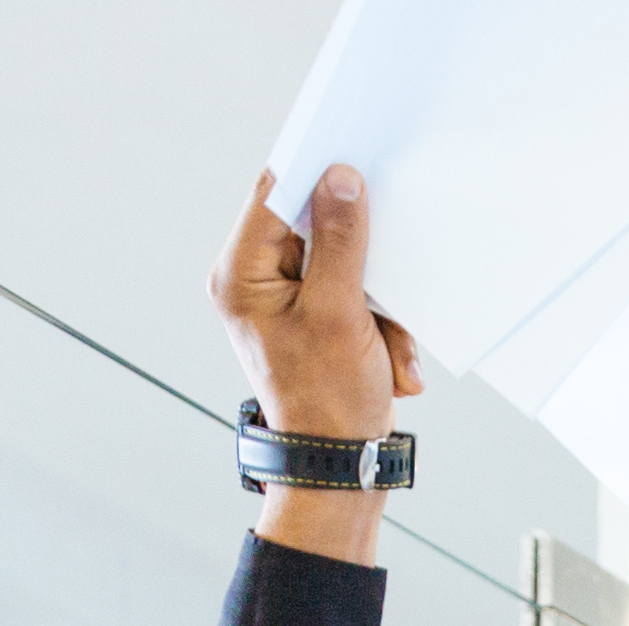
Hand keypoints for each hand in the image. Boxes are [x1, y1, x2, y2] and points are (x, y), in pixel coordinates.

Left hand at [217, 168, 421, 444]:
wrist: (338, 466)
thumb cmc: (327, 403)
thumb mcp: (339, 315)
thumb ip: (339, 242)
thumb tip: (341, 180)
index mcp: (240, 274)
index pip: (274, 196)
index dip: (315, 173)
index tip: (353, 157)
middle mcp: (255, 280)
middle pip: (314, 227)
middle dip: (363, 262)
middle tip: (383, 286)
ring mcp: (287, 298)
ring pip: (345, 262)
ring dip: (380, 303)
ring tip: (387, 348)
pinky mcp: (316, 315)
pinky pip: (356, 292)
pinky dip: (381, 322)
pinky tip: (389, 359)